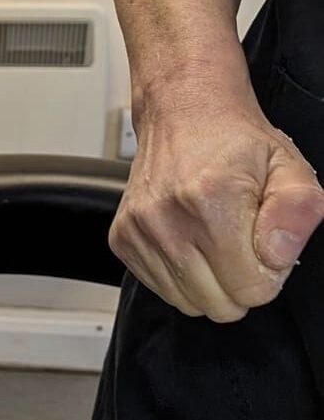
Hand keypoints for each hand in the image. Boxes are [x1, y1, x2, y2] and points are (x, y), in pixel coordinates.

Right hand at [111, 92, 323, 321]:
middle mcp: (166, 218)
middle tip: (241, 246)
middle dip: (239, 284)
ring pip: (187, 303)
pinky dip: (180, 275)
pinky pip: (160, 288)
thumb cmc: (234, 142)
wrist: (183, 114)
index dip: (268, 275)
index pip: (250, 290)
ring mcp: (138, 231)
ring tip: (214, 242)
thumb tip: (277, 257)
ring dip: (208, 282)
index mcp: (211, 201)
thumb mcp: (289, 167)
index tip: (263, 247)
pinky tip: (189, 241)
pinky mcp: (121, 239)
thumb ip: (299, 211)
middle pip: (218, 305)